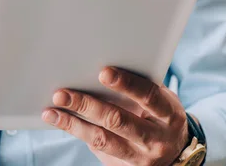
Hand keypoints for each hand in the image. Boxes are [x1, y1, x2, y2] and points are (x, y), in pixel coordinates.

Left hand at [42, 67, 188, 165]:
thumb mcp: (160, 101)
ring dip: (72, 124)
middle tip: (61, 94)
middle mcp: (156, 138)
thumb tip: (99, 69)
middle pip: (118, 120)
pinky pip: (96, 148)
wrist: (174, 155)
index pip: (149, 96)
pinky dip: (75, 132)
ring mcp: (140, 156)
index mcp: (169, 115)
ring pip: (102, 139)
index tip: (103, 72)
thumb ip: (138, 87)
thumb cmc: (159, 115)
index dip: (127, 84)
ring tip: (51, 111)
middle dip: (87, 105)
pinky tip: (59, 120)